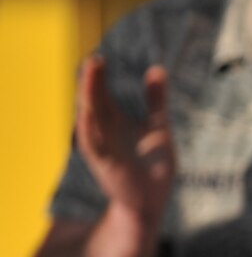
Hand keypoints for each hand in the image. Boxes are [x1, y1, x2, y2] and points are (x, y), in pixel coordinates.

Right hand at [75, 56, 175, 226]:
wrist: (152, 200)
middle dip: (92, 82)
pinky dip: (89, 130)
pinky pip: (93, 146)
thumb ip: (156, 100)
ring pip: (90, 119)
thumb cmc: (152, 164)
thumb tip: (157, 68)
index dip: (99, 76)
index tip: (99, 56)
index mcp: (114, 121)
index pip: (102, 93)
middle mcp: (104, 132)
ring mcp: (102, 148)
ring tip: (89, 77)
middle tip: (94, 59)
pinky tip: (87, 114)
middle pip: (94, 101)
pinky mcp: (105, 165)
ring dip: (89, 98)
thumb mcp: (158, 127)